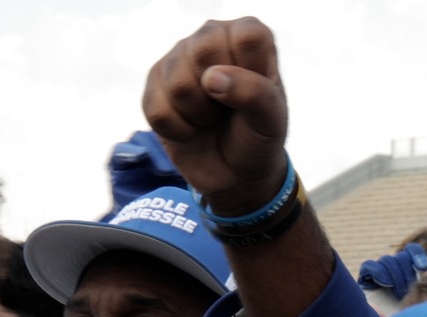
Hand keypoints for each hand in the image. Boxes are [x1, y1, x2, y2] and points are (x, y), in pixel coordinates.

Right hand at [142, 17, 288, 215]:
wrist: (234, 172)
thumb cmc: (258, 137)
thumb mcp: (272, 120)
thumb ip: (254, 94)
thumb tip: (211, 77)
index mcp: (248, 36)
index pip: (247, 37)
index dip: (249, 72)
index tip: (256, 94)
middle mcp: (210, 38)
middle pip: (203, 52)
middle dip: (218, 95)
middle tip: (228, 107)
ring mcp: (178, 58)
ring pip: (177, 84)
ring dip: (198, 116)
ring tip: (210, 117)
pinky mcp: (154, 84)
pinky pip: (157, 110)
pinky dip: (178, 130)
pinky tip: (190, 127)